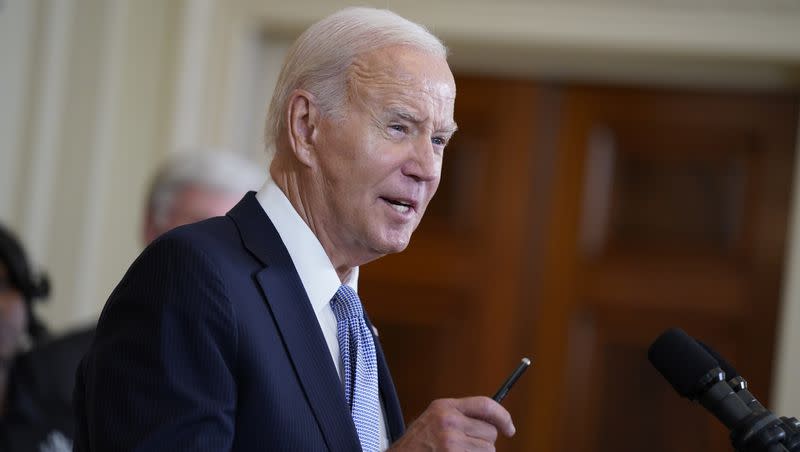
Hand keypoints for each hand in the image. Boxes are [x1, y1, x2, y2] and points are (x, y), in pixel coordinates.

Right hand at [389, 396, 514, 450]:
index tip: (509, 428)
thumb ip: (461, 416)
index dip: (503, 416)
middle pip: (490, 432)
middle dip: (484, 441)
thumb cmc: (418, 443)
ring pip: (488, 450)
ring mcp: (451, 442)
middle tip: (465, 446)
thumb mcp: (435, 419)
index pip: (486, 405)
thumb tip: (495, 421)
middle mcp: (449, 421)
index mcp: (446, 407)